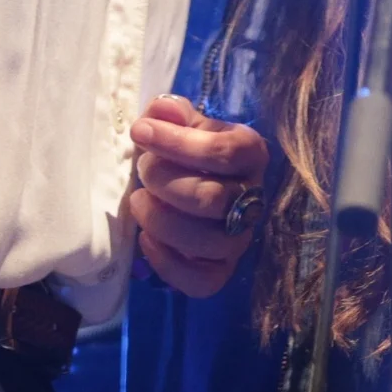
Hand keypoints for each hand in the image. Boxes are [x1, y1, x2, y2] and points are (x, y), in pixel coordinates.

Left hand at [128, 95, 267, 297]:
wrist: (195, 184)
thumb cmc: (189, 152)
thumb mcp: (184, 125)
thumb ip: (171, 114)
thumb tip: (162, 110)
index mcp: (250, 154)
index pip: (224, 152)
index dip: (178, 143)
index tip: (141, 132)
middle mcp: (252, 198)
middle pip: (212, 198)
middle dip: (164, 182)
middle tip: (142, 169)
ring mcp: (239, 238)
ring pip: (206, 240)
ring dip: (160, 220)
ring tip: (138, 201)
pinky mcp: (221, 271)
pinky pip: (200, 281)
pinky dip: (166, 262)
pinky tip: (145, 240)